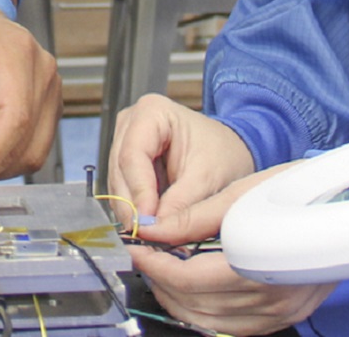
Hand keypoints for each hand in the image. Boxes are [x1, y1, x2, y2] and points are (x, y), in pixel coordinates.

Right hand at [107, 92, 254, 226]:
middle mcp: (131, 123)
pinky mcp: (127, 163)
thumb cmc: (223, 154)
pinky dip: (135, 210)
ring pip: (118, 183)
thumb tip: (153, 228)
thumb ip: (181, 204)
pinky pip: (123, 190)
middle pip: (120, 170)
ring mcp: (125, 142)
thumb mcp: (208, 179)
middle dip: (132, 206)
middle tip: (144, 236)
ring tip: (149, 235)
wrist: (229, 151)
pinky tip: (149, 226)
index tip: (145, 222)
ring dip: (131, 211)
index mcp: (151, 112)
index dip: (138, 191)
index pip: (133, 155)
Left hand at [129, 167, 333, 335]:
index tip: (136, 248)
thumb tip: (151, 230)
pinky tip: (193, 291)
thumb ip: (193, 217)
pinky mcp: (286, 316)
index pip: (189, 279)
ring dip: (180, 299)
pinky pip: (233, 326)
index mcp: (260, 265)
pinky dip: (206, 312)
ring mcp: (281, 313)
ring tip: (163, 270)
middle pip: (197, 305)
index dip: (155, 265)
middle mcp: (272, 300)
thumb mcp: (241, 192)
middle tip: (145, 257)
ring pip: (211, 322)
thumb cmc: (299, 190)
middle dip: (162, 281)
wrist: (348, 202)